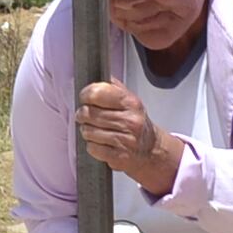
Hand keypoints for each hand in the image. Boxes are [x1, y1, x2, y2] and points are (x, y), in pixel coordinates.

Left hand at [78, 80, 182, 195]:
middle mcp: (130, 121)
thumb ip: (112, 86)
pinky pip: (93, 148)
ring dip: (86, 131)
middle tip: (84, 115)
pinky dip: (92, 146)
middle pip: (89, 113)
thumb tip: (96, 76)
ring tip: (93, 129)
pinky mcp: (119, 157)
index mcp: (131, 103)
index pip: (98, 93)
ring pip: (88, 131)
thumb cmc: (135, 122)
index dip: (86, 94)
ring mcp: (125, 140)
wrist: (150, 149)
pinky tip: (99, 142)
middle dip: (82, 114)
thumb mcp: (129, 99)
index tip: (84, 97)